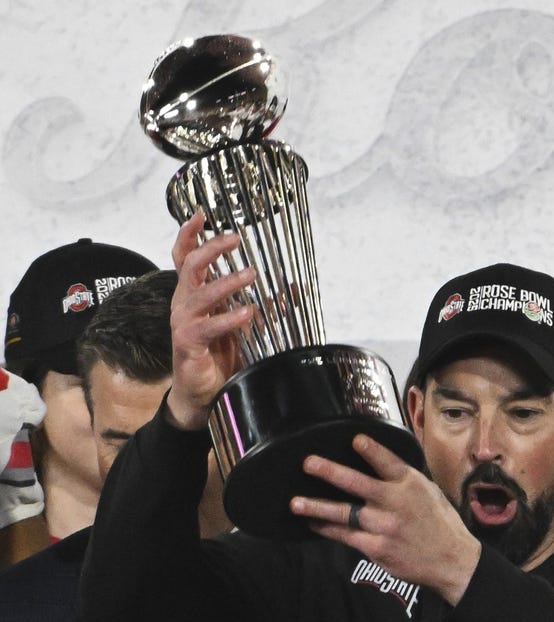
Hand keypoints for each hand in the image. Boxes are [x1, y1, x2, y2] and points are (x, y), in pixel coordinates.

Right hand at [166, 211, 256, 429]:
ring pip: (199, 292)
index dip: (190, 233)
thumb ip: (261, 306)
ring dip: (227, 281)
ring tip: (252, 275)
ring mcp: (183, 322)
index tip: (202, 213)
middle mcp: (184, 304)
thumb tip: (290, 290)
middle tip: (236, 239)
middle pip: (190, 265)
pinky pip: (207, 326)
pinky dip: (228, 318)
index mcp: (194, 295)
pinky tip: (248, 313)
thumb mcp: (241, 327)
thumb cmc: (218, 358)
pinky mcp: (187, 343)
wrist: (201, 395)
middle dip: (211, 247)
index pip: (184, 257)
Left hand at [290, 434, 481, 603]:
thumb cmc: (440, 524)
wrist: (452, 561)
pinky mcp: (376, 547)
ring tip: (295, 503)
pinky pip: (345, 536)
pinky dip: (327, 528)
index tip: (355, 440)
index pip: (388, 462)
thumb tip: (378, 461)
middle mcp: (395, 503)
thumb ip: (402, 479)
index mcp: (410, 484)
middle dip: (330, 472)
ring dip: (317, 506)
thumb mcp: (429, 492)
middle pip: (357, 484)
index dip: (371, 450)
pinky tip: (313, 522)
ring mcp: (383, 526)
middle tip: (308, 463)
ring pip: (343, 513)